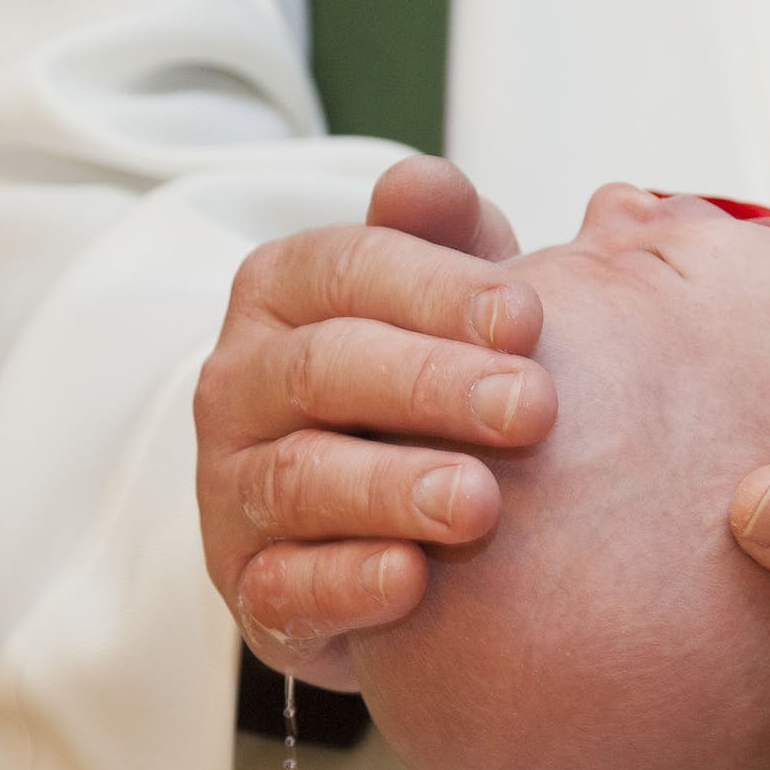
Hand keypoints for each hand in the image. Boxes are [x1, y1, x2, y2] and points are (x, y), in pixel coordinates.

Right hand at [194, 156, 556, 689]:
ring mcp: (234, 488)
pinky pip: (282, 588)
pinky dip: (346, 584)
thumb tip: (424, 182)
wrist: (394, 517)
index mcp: (285, 294)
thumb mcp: (451, 301)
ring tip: (481, 503)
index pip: (346, 267)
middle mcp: (241, 384)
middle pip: (324, 368)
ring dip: (394, 489)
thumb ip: (445, 239)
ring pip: (299, 478)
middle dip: (432, 385)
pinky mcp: (251, 587)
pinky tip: (413, 582)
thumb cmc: (435, 381)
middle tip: (534, 408)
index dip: (438, 289)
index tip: (531, 317)